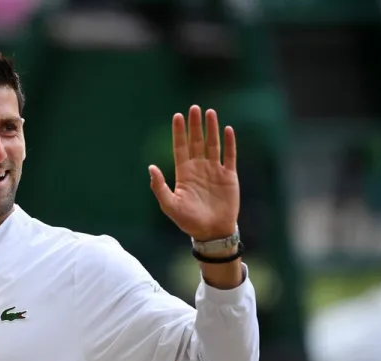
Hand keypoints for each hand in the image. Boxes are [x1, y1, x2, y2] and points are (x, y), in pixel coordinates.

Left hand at [148, 105, 238, 240]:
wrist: (212, 232)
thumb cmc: (188, 221)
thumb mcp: (170, 205)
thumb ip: (159, 187)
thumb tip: (150, 167)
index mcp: (184, 173)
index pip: (180, 147)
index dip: (179, 132)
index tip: (177, 116)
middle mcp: (199, 168)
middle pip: (196, 141)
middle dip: (195, 125)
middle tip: (194, 108)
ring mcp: (214, 171)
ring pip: (213, 144)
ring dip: (212, 129)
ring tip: (210, 112)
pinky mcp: (229, 176)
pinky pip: (230, 156)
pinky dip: (229, 143)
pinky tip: (227, 129)